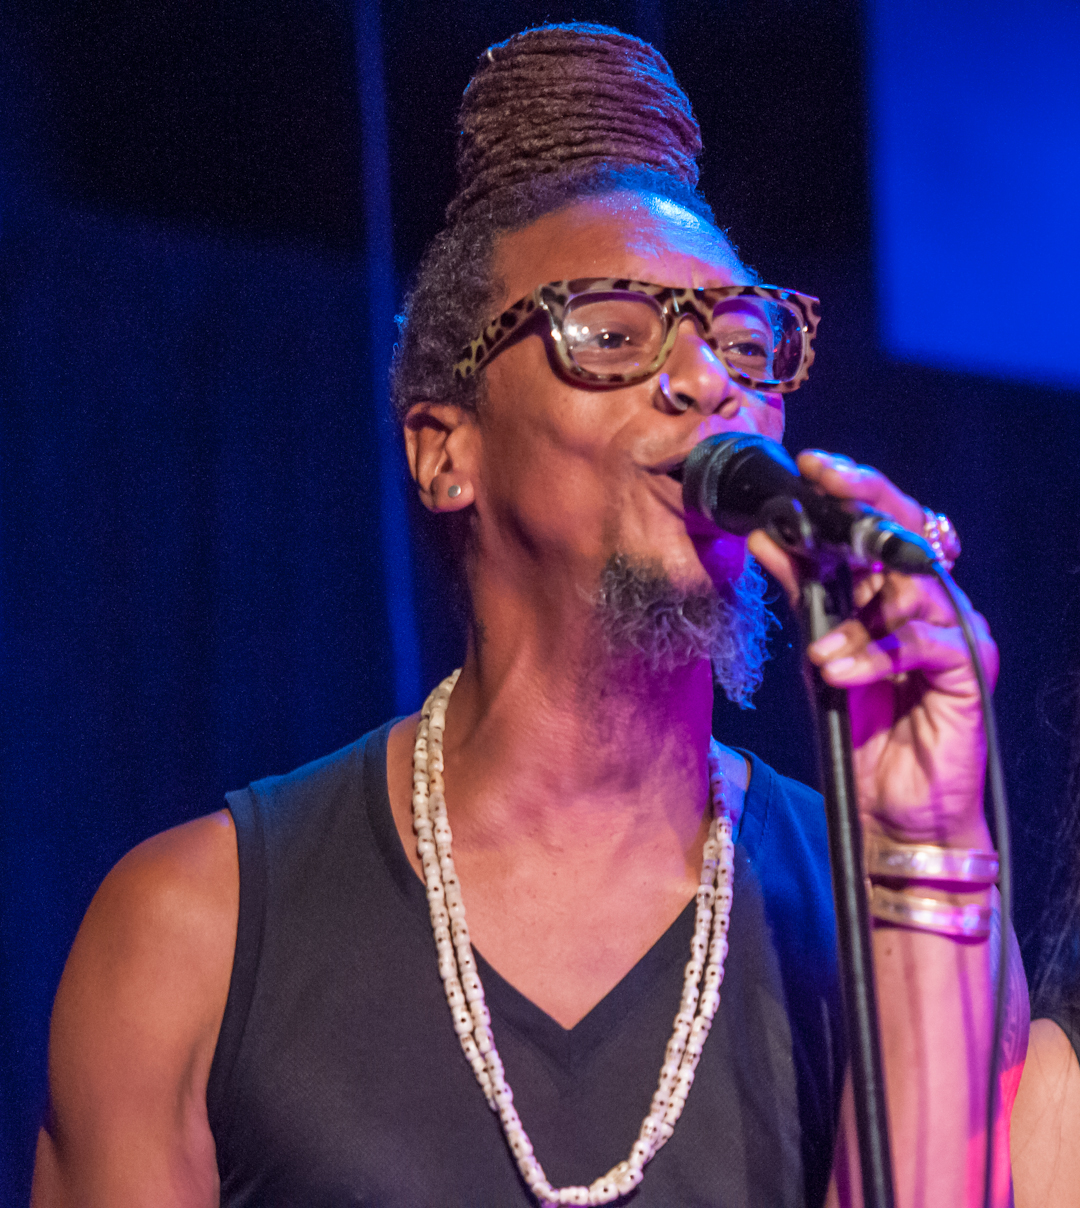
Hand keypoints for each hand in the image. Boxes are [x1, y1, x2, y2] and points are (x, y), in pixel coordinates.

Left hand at [748, 451, 996, 846]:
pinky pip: (924, 646)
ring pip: (915, 590)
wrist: (895, 806)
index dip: (854, 490)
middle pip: (910, 533)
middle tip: (824, 486)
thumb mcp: (819, 649)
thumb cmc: (863, 725)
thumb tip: (764, 535)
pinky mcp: (969, 672)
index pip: (885, 522)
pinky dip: (875, 655)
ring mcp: (958, 634)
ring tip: (820, 652)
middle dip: (865, 505)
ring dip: (858, 618)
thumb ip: (803, 592)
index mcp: (900, 591)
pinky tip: (838, 671)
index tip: (812, 465)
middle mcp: (935, 602)